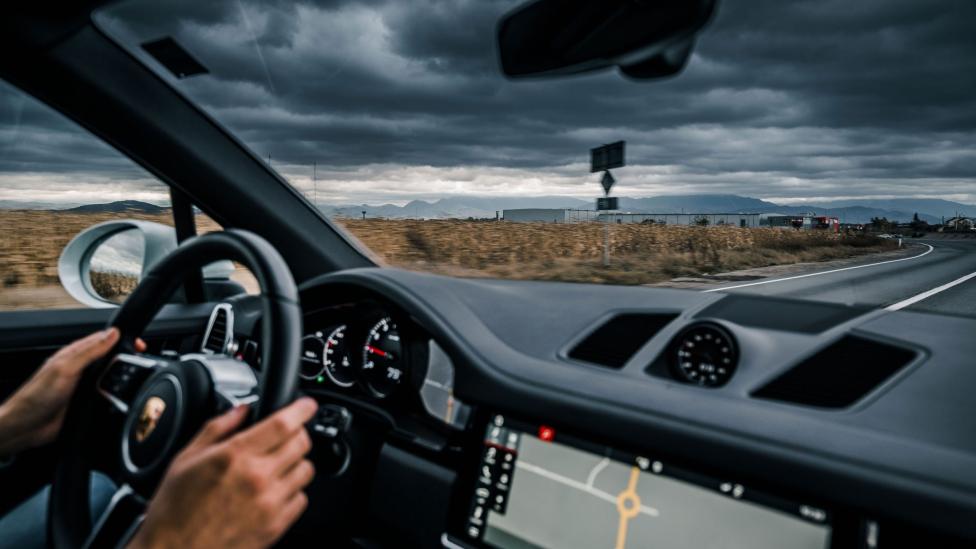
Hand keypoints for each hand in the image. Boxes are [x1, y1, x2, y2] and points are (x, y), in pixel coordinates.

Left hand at [0, 328, 143, 455]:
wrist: (26, 427)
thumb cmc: (36, 397)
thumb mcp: (65, 368)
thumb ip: (89, 351)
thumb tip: (112, 334)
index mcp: (74, 355)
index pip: (103, 340)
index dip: (122, 339)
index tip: (138, 344)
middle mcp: (80, 369)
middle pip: (110, 358)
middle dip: (126, 358)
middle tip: (140, 360)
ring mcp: (84, 386)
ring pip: (111, 377)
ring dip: (122, 378)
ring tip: (134, 377)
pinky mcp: (87, 403)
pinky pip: (107, 396)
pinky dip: (116, 395)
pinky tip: (122, 396)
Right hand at [128, 398, 317, 548]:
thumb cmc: (174, 511)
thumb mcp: (186, 459)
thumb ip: (217, 428)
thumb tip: (240, 410)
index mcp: (235, 456)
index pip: (284, 423)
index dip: (301, 409)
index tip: (305, 405)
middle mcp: (257, 478)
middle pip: (301, 443)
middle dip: (297, 434)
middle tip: (284, 436)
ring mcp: (270, 503)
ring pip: (306, 470)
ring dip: (295, 463)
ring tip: (275, 466)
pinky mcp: (276, 526)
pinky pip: (301, 499)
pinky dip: (293, 491)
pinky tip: (273, 491)